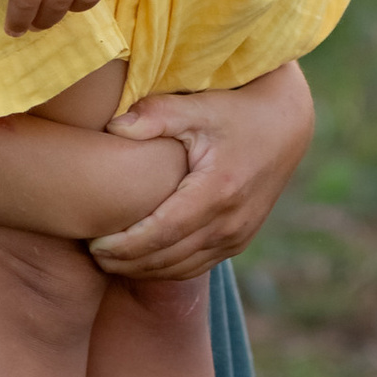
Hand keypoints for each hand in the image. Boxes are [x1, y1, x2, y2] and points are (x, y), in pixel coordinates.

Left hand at [86, 62, 314, 281]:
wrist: (284, 126)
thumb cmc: (234, 112)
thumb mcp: (198, 106)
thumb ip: (156, 113)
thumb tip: (114, 127)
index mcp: (217, 192)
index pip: (162, 233)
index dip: (125, 246)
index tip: (93, 244)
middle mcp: (230, 223)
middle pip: (168, 259)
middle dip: (126, 263)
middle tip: (92, 255)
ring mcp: (238, 236)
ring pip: (181, 269)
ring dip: (143, 270)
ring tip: (109, 261)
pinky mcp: (239, 241)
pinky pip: (197, 266)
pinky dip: (166, 268)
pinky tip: (140, 259)